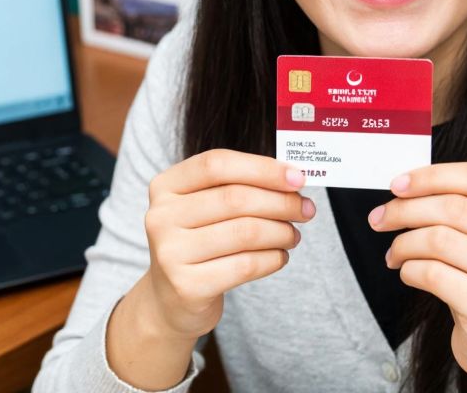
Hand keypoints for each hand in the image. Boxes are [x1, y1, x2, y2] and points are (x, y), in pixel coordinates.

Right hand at [139, 148, 313, 338]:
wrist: (171, 301)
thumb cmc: (199, 244)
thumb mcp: (205, 208)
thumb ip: (239, 187)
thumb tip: (293, 179)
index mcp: (165, 186)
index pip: (217, 164)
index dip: (262, 168)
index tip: (298, 177)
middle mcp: (160, 216)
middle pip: (235, 198)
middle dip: (281, 202)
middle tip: (305, 209)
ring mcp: (170, 252)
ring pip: (245, 232)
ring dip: (281, 232)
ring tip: (292, 235)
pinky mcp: (186, 286)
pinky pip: (245, 265)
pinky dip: (273, 259)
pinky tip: (280, 256)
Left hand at [369, 162, 466, 392]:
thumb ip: (461, 208)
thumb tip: (403, 187)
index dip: (432, 176)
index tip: (396, 184)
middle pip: (453, 208)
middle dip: (405, 210)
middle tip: (379, 219)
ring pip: (439, 240)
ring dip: (403, 244)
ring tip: (393, 254)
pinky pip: (433, 275)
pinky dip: (409, 270)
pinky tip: (408, 274)